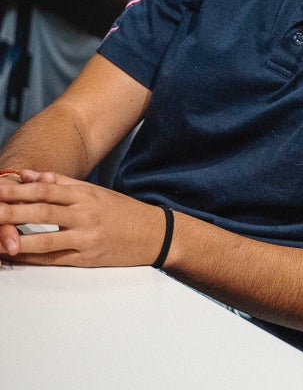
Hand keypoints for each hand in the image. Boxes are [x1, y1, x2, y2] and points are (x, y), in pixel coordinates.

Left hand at [0, 173, 162, 265]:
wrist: (155, 234)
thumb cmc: (122, 211)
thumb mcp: (96, 192)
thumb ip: (61, 184)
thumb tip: (29, 176)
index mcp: (87, 195)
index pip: (46, 190)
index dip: (18, 190)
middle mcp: (85, 215)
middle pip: (42, 212)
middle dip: (11, 212)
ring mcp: (86, 238)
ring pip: (45, 239)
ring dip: (16, 239)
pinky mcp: (87, 259)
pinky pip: (53, 259)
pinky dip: (31, 257)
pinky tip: (13, 255)